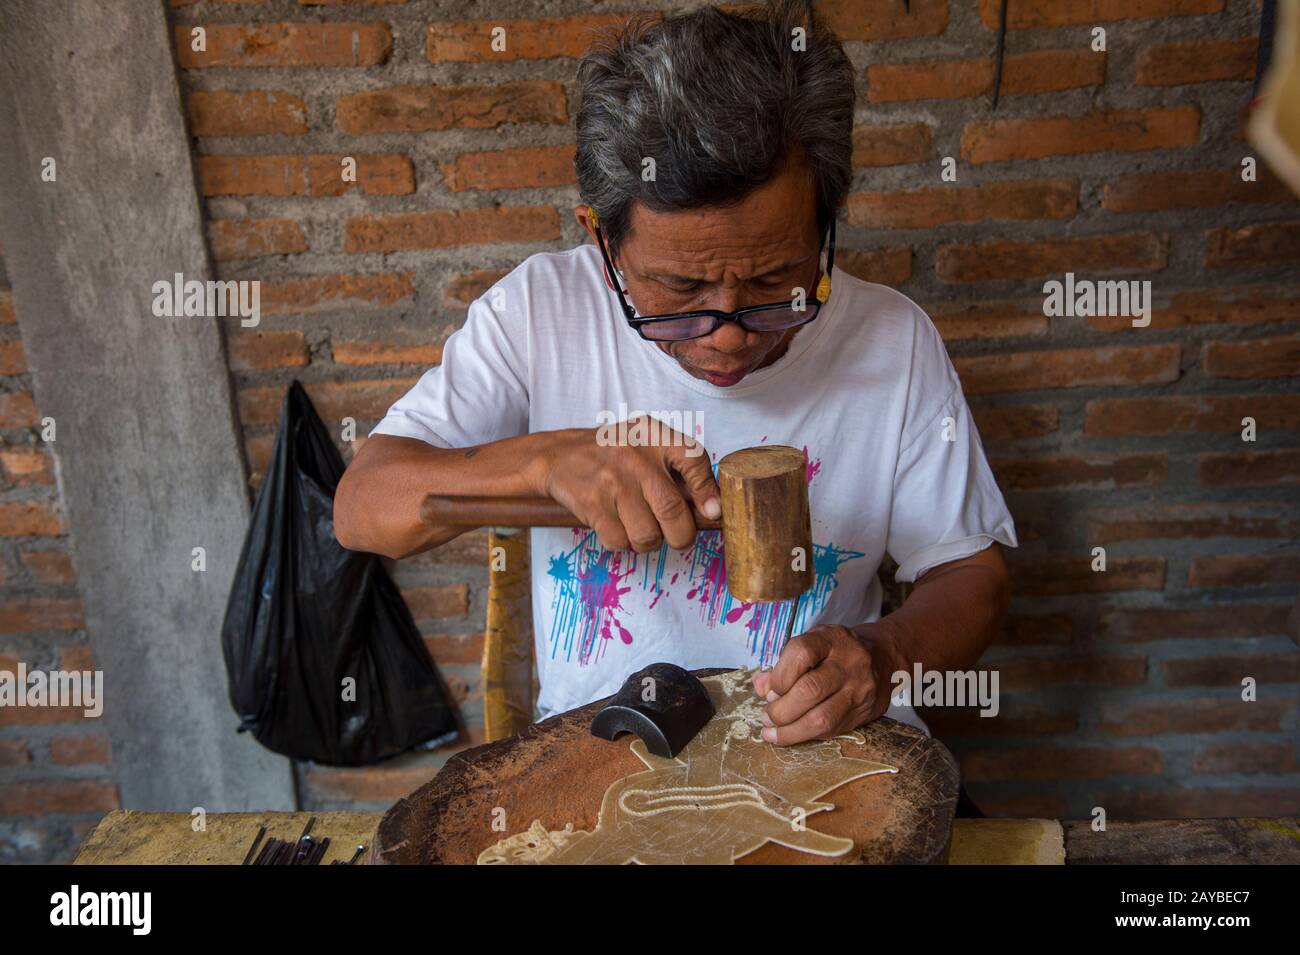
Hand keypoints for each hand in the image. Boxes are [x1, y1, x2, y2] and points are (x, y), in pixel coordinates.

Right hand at [533, 417, 720, 552]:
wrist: (559, 456)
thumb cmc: (613, 454)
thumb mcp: (647, 444)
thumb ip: (678, 469)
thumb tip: (712, 510)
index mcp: (654, 436)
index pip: (693, 459)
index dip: (708, 491)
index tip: (713, 513)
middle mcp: (635, 456)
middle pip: (673, 511)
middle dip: (681, 536)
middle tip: (678, 538)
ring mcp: (613, 480)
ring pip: (647, 535)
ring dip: (647, 542)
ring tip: (639, 527)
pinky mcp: (593, 503)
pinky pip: (619, 542)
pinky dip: (621, 543)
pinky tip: (616, 525)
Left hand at [752, 623, 900, 744]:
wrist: (884, 657)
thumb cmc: (837, 650)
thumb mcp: (812, 643)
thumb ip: (785, 664)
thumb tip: (760, 687)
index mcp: (832, 638)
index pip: (801, 653)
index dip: (779, 676)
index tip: (768, 689)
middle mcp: (850, 662)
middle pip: (810, 690)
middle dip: (781, 710)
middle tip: (766, 716)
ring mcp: (860, 689)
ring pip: (822, 718)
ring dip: (790, 731)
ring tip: (772, 732)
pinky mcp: (865, 712)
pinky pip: (832, 730)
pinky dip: (806, 736)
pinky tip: (792, 735)